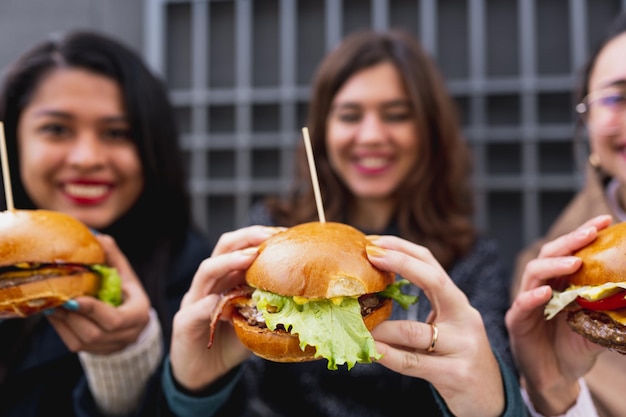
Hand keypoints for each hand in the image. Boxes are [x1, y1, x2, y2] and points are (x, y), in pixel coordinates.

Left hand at [45, 234, 150, 353]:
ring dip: (63, 321)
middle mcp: (126, 336)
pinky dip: (61, 328)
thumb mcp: (126, 276)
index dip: (93, 310)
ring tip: (51, 303)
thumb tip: (99, 238)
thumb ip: (113, 259)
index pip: (114, 320)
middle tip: (55, 298)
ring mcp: (110, 348)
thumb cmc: (129, 295)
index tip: (73, 298)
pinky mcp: (94, 353)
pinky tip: (54, 312)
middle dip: (72, 316)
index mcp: (138, 316)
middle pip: (94, 333)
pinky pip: (73, 344)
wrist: (134, 323)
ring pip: (81, 341)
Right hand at [169, 226, 280, 391]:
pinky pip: (196, 309)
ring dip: (229, 261)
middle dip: (246, 238)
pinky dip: (209, 303)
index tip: (283, 234)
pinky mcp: (184, 323)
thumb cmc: (230, 344)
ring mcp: (194, 301)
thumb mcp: (254, 321)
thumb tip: (301, 298)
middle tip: (269, 236)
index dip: (260, 237)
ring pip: (206, 271)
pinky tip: (224, 302)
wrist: (203, 376)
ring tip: (251, 256)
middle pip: (222, 249)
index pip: (240, 247)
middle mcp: (209, 284)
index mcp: (227, 279)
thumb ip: (268, 306)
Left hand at [366, 235, 502, 416]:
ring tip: (355, 319)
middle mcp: (464, 318)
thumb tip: (373, 291)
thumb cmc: (457, 357)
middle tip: (370, 254)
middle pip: (434, 280)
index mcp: (458, 303)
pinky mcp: (455, 374)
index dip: (404, 249)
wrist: (491, 397)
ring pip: (414, 331)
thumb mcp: (445, 326)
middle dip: (401, 262)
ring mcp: (462, 346)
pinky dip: (388, 355)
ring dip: (381, 326)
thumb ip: (421, 308)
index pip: (432, 264)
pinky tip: (370, 350)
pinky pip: (413, 362)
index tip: (374, 241)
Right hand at [505, 214, 611, 414]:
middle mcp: (540, 287)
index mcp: (559, 283)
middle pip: (548, 255)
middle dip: (570, 240)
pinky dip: (532, 296)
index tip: (605, 221)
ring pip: (533, 273)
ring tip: (575, 261)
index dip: (583, 235)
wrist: (556, 378)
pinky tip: (547, 292)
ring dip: (553, 264)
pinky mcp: (517, 322)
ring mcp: (526, 303)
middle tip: (591, 231)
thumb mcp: (599, 326)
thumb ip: (611, 311)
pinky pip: (521, 305)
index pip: (568, 252)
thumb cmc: (573, 349)